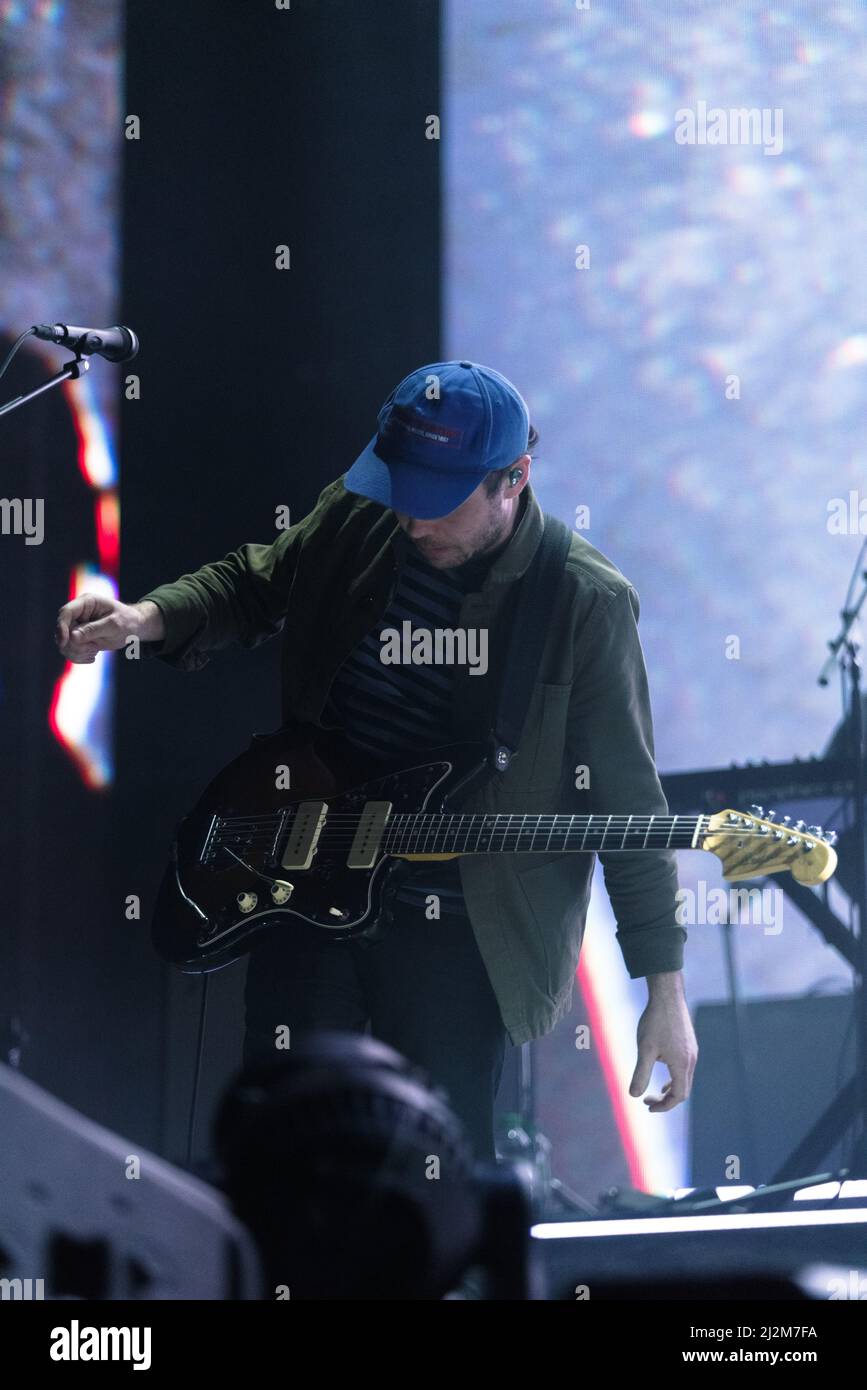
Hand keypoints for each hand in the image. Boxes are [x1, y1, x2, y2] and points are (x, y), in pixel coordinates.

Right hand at [55, 595, 163, 663]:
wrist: (134, 629)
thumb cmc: (127, 621)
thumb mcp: (114, 625)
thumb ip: (93, 630)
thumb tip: (72, 637)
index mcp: (87, 602)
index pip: (65, 612)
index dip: (61, 627)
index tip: (64, 642)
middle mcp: (78, 613)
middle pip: (62, 631)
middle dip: (75, 644)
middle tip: (93, 648)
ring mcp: (76, 626)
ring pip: (64, 644)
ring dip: (78, 652)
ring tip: (95, 651)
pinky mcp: (77, 638)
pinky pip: (70, 651)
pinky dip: (80, 657)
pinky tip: (93, 654)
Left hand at [629, 972, 696, 1112]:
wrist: (668, 995)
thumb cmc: (655, 1021)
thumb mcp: (645, 1049)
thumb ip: (641, 1073)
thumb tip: (633, 1096)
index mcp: (682, 1064)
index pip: (678, 1096)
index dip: (664, 1106)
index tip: (647, 1106)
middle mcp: (691, 1059)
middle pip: (684, 1090)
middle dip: (666, 1100)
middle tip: (648, 1101)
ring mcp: (692, 1051)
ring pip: (685, 1078)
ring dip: (671, 1088)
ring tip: (657, 1091)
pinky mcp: (689, 1043)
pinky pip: (685, 1066)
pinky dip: (675, 1075)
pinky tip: (662, 1068)